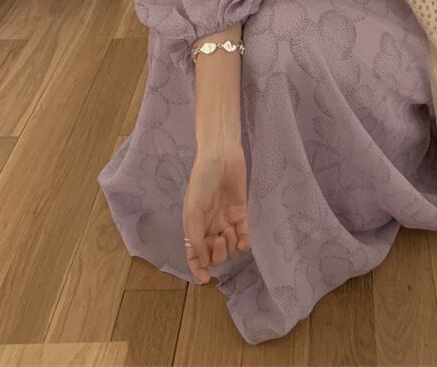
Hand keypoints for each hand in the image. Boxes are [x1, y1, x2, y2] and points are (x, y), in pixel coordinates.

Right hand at [182, 145, 249, 283]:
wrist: (221, 156)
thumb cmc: (202, 179)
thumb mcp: (192, 208)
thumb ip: (195, 234)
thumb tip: (202, 259)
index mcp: (194, 225)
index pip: (194, 254)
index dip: (198, 268)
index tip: (205, 279)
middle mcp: (210, 225)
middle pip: (213, 253)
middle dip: (217, 253)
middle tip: (219, 239)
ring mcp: (226, 219)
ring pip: (229, 247)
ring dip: (230, 247)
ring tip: (229, 232)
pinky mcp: (241, 212)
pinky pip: (244, 235)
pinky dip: (244, 242)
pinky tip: (243, 241)